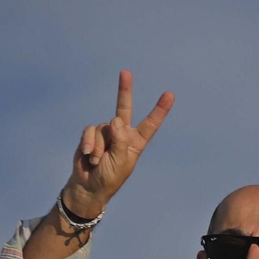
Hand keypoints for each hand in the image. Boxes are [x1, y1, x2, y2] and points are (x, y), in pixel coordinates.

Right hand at [62, 70, 173, 218]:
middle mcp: (122, 134)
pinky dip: (90, 144)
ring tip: (99, 161)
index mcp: (136, 142)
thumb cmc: (110, 177)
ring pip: (104, 127)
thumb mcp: (121, 161)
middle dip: (124, 90)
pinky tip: (89, 156)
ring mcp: (106, 133)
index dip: (159, 110)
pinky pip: (91, 131)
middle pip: (124, 108)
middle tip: (125, 72)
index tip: (169, 94)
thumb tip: (116, 119)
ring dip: (100, 146)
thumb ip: (121, 140)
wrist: (89, 186)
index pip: (150, 124)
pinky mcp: (91, 135)